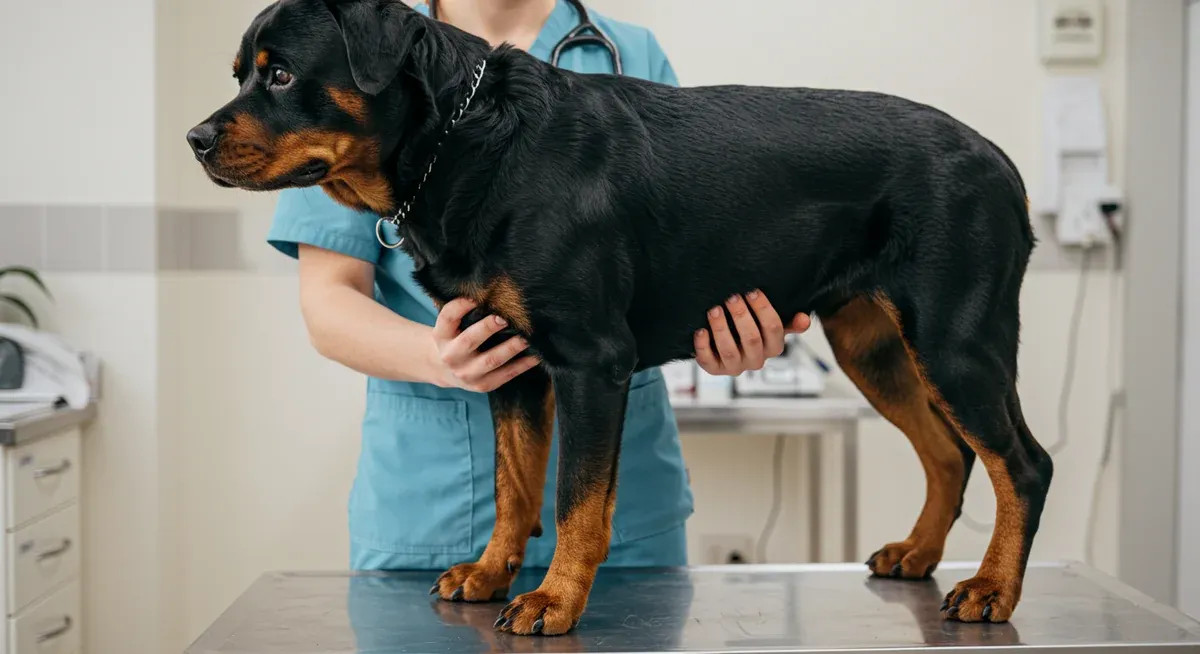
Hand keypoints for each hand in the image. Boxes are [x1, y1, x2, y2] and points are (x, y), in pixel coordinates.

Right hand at [429, 298, 538, 391]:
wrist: (446, 370)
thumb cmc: (456, 338)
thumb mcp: (451, 325)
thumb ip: (465, 311)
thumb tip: (494, 293)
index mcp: (441, 335)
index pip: (448, 317)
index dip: (460, 306)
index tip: (475, 297)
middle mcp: (451, 356)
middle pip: (469, 340)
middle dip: (488, 328)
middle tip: (505, 318)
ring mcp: (466, 373)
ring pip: (491, 360)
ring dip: (511, 348)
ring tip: (526, 337)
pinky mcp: (482, 385)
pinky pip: (505, 375)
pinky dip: (522, 365)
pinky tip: (535, 356)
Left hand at [694, 290, 810, 375]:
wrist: (724, 347)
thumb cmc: (750, 331)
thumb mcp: (770, 326)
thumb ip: (788, 322)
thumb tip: (805, 318)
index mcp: (773, 348)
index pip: (774, 328)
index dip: (763, 309)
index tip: (752, 291)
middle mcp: (756, 360)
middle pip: (752, 339)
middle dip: (741, 316)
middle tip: (731, 297)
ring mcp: (735, 367)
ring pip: (729, 350)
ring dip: (721, 328)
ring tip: (714, 310)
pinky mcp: (715, 370)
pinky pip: (708, 362)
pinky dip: (703, 346)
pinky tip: (701, 330)